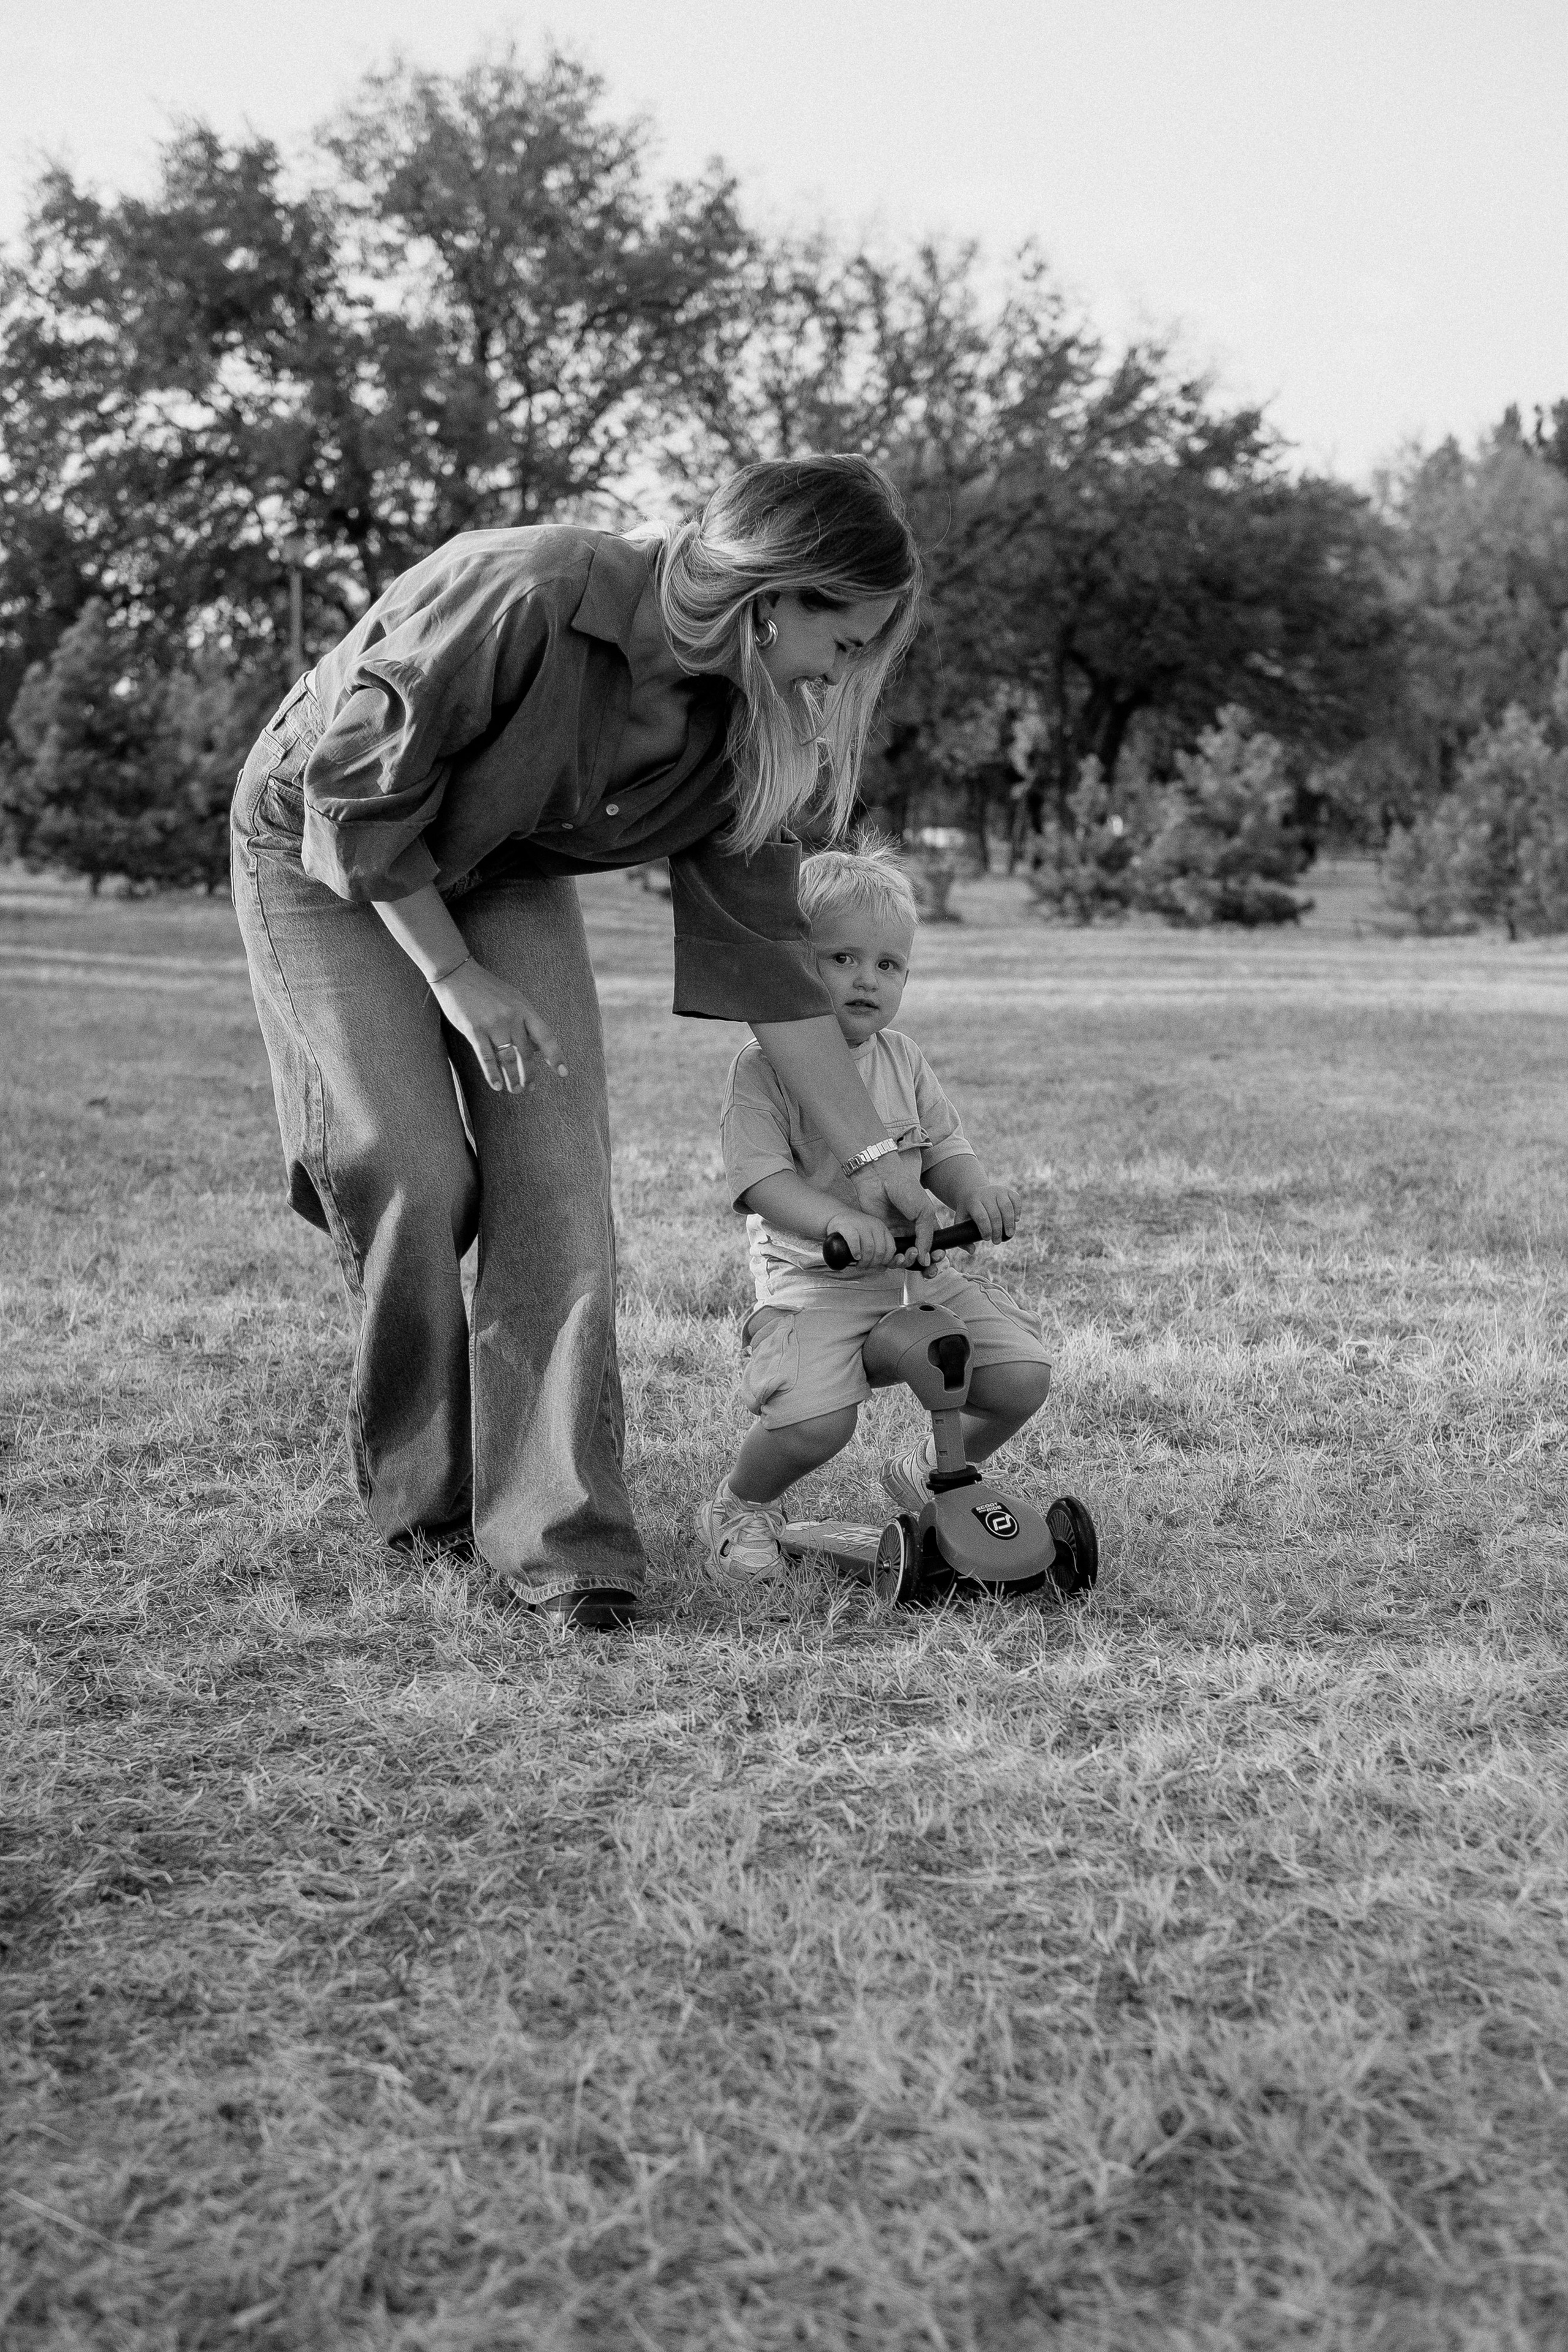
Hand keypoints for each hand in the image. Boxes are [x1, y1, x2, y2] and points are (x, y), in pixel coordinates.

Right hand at [434, 960, 567, 1094]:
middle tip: (530, 1088)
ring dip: (513, 1078)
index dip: (555, 1056)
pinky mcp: (474, 1030)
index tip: (563, 1073)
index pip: (545, 1036)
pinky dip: (492, 1074)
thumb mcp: (513, 999)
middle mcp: (511, 1017)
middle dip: (529, 1074)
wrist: (457, 974)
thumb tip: (539, 1048)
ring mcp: (493, 1024)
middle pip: (526, 1052)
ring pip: (508, 1058)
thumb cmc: (487, 988)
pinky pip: (486, 1057)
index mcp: (524, 1009)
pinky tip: (497, 1086)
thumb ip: (526, 1022)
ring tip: (516, 1090)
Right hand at [823, 1206, 898, 1269]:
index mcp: (883, 1229)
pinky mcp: (848, 1227)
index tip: (877, 1266)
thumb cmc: (856, 1232)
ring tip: (859, 1265)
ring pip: (869, 1248)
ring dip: (865, 1261)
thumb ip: (880, 1253)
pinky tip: (855, 1257)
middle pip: (880, 1251)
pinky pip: (855, 1241)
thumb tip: (884, 1268)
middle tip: (865, 1267)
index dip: (885, 1261)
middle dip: (873, 1264)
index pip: (891, 1249)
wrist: (838, 1216)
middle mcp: (875, 1226)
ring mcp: (861, 1225)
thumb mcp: (871, 1239)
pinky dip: (856, 1252)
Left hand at [853, 1159, 937, 1265]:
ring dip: (910, 1262)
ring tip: (911, 1254)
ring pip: (905, 1260)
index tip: (939, 1258)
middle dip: (926, 1266)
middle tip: (928, 1266)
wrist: (880, 1178)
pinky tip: (898, 1255)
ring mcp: (897, 1236)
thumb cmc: (905, 1187)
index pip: (935, 1247)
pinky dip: (894, 1260)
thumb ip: (927, 1236)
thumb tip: (925, 1259)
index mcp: (926, 1225)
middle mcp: (912, 1233)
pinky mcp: (882, 1237)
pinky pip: (888, 1256)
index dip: (937, 1256)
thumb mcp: (925, 1211)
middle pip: (920, 1258)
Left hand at [956, 1184, 1019, 1243]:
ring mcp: (998, 1190)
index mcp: (973, 1201)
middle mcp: (986, 1194)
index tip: (987, 1239)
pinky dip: (1018, 1210)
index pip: (981, 1216)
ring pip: (1006, 1207)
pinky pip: (1016, 1199)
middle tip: (997, 1241)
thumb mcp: (961, 1221)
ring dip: (1009, 1223)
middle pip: (995, 1214)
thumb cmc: (968, 1211)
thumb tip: (972, 1251)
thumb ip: (963, 1237)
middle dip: (997, 1230)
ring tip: (1009, 1235)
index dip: (986, 1229)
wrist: (974, 1193)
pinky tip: (1016, 1220)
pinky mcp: (1008, 1190)